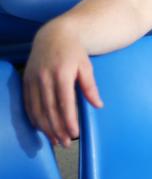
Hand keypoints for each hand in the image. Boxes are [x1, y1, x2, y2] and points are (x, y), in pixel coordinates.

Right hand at [23, 22, 102, 146]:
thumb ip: (90, 86)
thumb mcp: (86, 66)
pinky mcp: (26, 81)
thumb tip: (98, 105)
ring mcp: (33, 80)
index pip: (65, 102)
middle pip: (49, 109)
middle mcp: (45, 78)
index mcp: (62, 74)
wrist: (53, 36)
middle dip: (57, 128)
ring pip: (37, 109)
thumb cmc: (74, 52)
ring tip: (55, 140)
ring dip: (45, 127)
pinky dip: (34, 118)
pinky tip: (41, 128)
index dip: (68, 120)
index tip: (74, 133)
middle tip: (65, 143)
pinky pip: (28, 104)